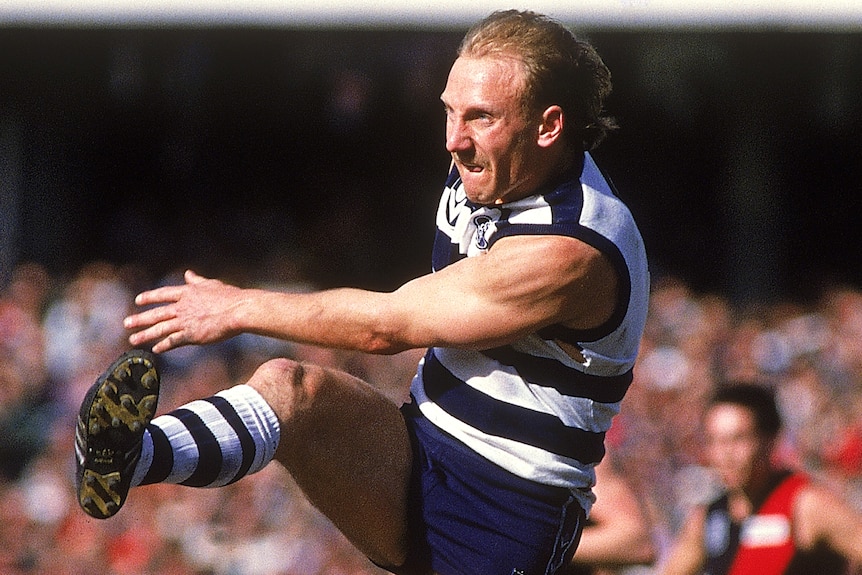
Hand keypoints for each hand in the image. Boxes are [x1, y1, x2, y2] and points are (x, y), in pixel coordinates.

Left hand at [125, 270, 243, 352]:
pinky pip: (173, 341)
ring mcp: (185, 321)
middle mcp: (182, 307)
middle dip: (140, 319)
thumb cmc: (230, 297)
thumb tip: (188, 273)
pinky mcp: (192, 335)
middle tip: (126, 324)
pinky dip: (163, 345)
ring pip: (160, 329)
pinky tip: (156, 349)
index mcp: (187, 292)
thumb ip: (197, 281)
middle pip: (156, 313)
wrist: (238, 311)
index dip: (150, 297)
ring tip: (133, 340)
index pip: (163, 294)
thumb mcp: (211, 285)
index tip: (139, 301)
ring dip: (145, 335)